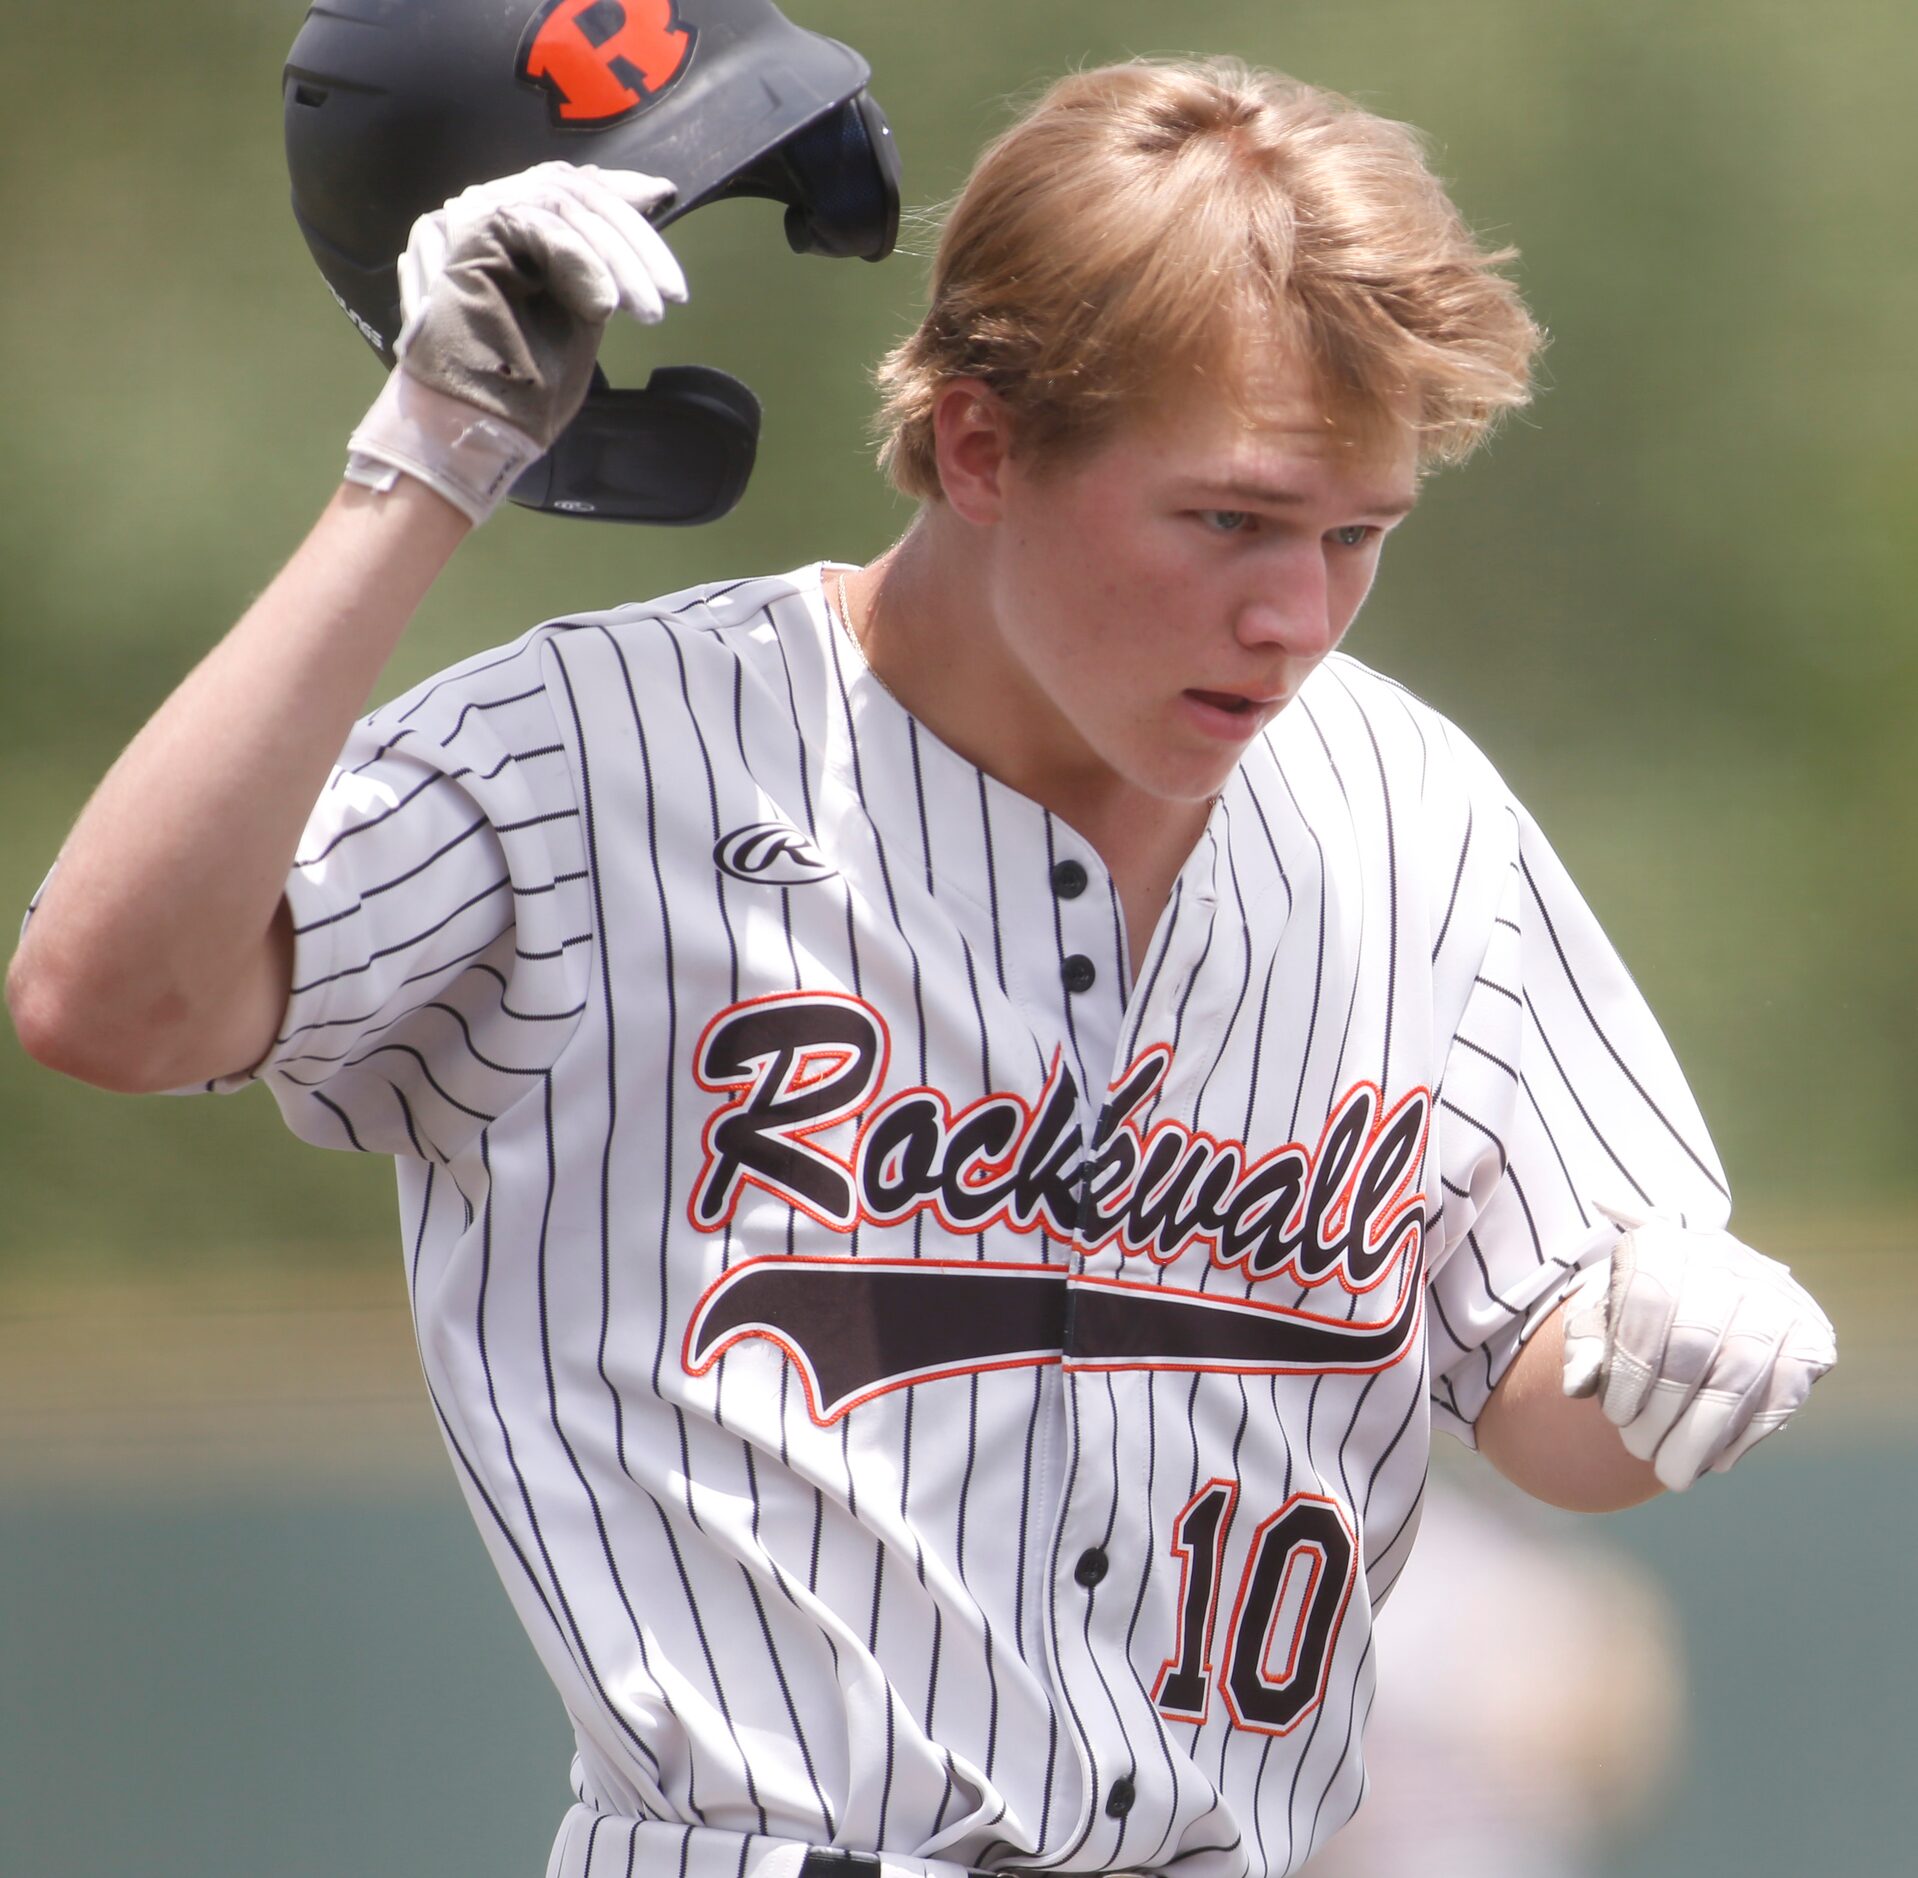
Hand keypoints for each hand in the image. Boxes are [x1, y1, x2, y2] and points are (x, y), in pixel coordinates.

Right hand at [395, 160, 686, 445]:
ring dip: (616, 258)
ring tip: (647, 310)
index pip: (571, 184)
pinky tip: (606, 304)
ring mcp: (471, 214)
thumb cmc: (526, 381)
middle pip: (574, 190)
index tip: (663, 196)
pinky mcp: (468, 232)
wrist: (477, 423)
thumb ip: (597, 263)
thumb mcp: (580, 310)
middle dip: (634, 239)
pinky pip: (540, 224)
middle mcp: (488, 207)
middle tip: (671, 294)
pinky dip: (581, 261)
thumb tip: (642, 213)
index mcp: (511, 223)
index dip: (621, 188)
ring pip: (562, 204)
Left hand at [1561, 1207, 1836, 1490]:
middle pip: (1696, 1342)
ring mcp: (1776, 1295)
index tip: (1615, 1415)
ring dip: (1704, 1432)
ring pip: (1743, 1370)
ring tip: (1673, 1470)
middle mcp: (1725, 1260)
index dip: (1631, 1370)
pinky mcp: (1811, 1334)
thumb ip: (1585, 1346)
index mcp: (1664, 1244)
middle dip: (1664, 1410)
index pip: (1648, 1302)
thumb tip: (1577, 1386)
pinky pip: (1784, 1391)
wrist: (1701, 1299)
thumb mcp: (1600, 1319)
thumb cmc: (1636, 1315)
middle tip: (1639, 1450)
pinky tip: (1716, 1459)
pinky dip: (1748, 1433)